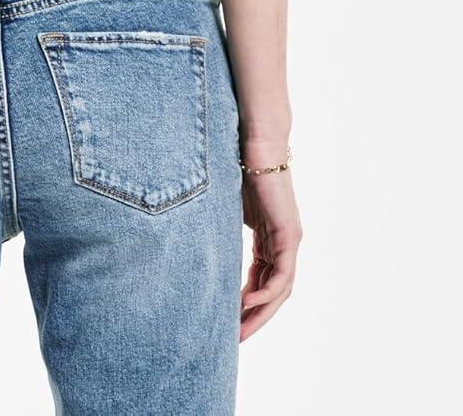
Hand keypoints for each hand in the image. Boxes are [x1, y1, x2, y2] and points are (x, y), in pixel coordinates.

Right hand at [238, 142, 301, 341]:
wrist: (256, 139)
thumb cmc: (237, 164)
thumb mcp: (225, 207)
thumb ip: (220, 228)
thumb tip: (191, 241)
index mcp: (268, 237)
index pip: (260, 280)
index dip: (245, 304)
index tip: (227, 323)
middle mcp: (282, 242)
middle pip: (272, 292)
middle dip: (253, 318)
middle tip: (233, 341)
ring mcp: (289, 239)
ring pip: (279, 289)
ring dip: (260, 313)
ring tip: (239, 332)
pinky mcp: (290, 233)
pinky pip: (282, 274)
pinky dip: (266, 293)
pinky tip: (247, 304)